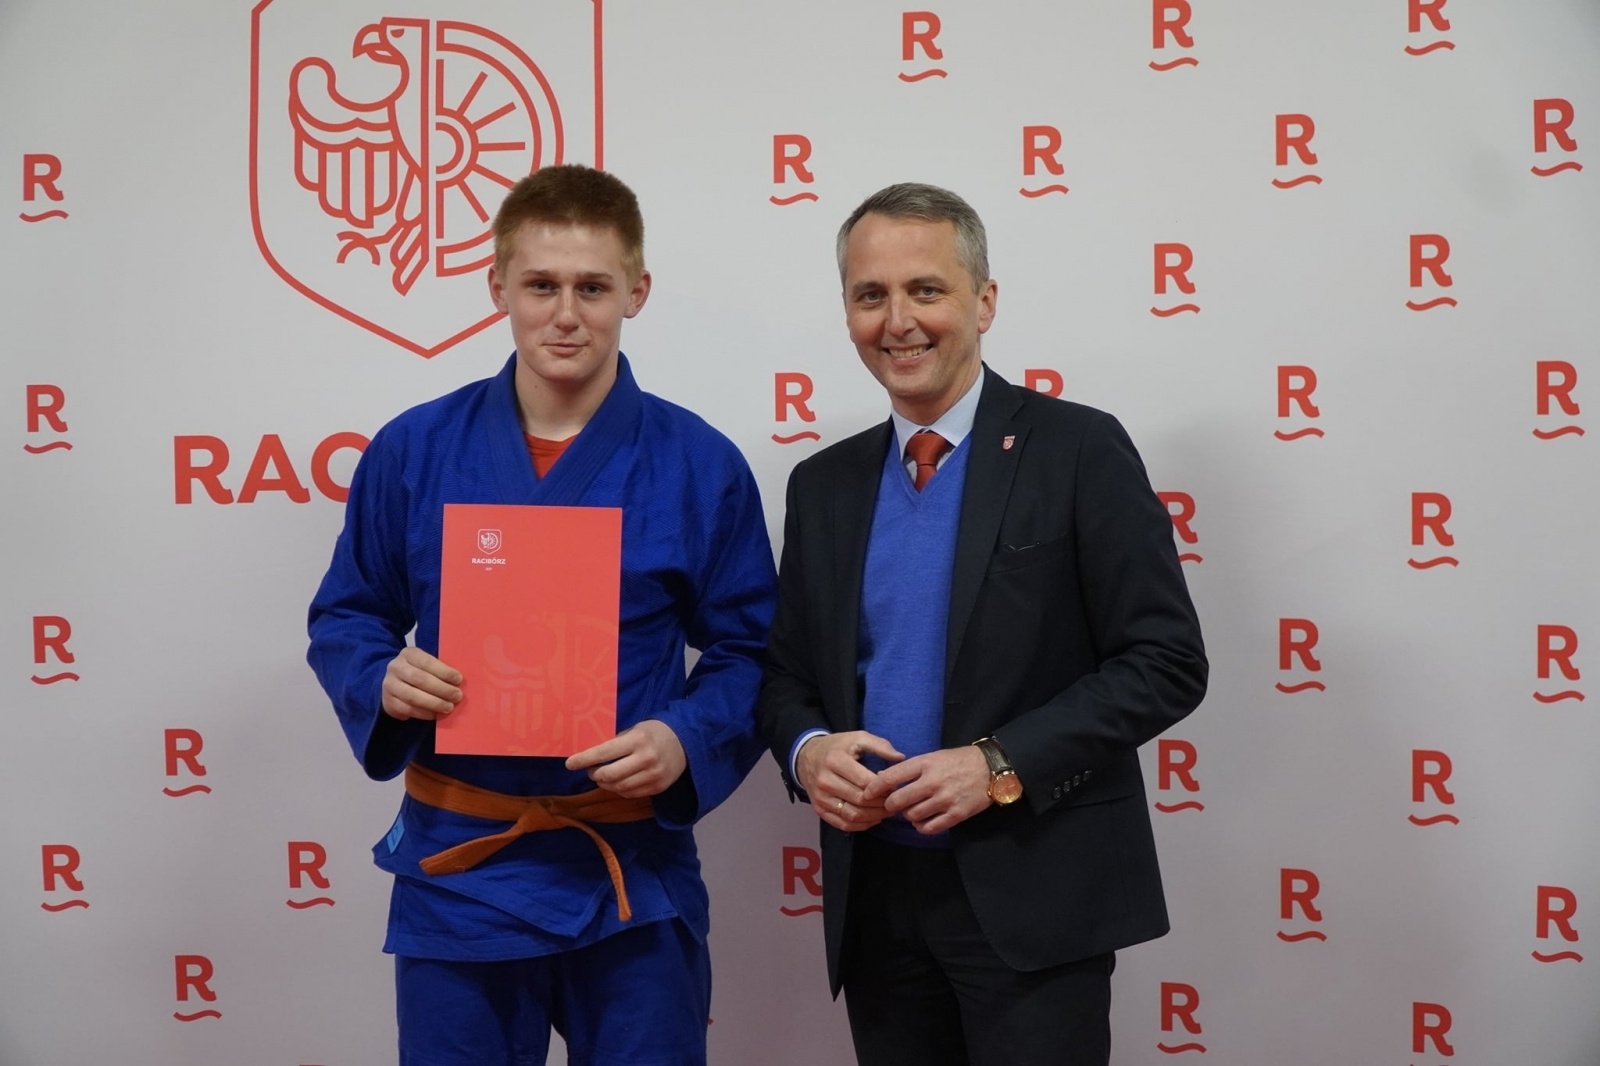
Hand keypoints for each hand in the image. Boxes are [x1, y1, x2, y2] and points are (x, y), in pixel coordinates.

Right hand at [382, 648, 462, 720]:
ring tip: (449, 707)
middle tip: (457, 696)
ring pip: (413, 696)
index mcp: (408, 654)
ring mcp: (389, 685)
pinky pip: (408, 709)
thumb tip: (459, 682)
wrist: (393, 683)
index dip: (444, 672)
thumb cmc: (418, 672)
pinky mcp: (388, 702)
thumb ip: (439, 669)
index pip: (427, 662)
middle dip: (441, 689)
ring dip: (434, 703)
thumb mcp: (426, 664)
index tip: (459, 680)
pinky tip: (436, 714)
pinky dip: (424, 713)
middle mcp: (395, 668)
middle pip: (420, 679)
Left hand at [566, 719, 686, 797]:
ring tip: (603, 776)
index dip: (584, 759)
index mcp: (638, 740)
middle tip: (591, 770)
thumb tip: (590, 754)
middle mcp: (646, 759)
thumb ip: (616, 743)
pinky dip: (619, 790)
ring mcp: (653, 776)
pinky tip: (618, 782)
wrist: (687, 742)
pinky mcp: (658, 787)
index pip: (604, 752)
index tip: (569, 763)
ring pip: (618, 788)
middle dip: (594, 774)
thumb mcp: (636, 730)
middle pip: (609, 775)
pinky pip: (630, 794)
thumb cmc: (655, 732)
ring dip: (605, 784)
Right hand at [796, 731, 903, 831]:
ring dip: (874, 816)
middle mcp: (825, 781)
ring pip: (853, 815)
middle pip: (860, 800)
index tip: (895, 787)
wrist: (806, 757)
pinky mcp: (819, 810)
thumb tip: (900, 758)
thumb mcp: (857, 738)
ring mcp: (821, 797)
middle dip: (882, 804)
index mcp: (835, 761)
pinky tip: (873, 818)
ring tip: (887, 811)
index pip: (865, 781)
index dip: (883, 787)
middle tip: (895, 802)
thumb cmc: (836, 747)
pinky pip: (843, 824)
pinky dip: (861, 825)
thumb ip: (880, 745)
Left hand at [879, 745, 992, 834]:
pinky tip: (923, 820)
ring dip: (908, 815)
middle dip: (890, 805)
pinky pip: (928, 827)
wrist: (990, 769)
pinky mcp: (955, 815)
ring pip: (912, 816)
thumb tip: (884, 780)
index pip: (890, 777)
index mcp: (924, 764)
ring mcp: (944, 800)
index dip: (874, 788)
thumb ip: (911, 768)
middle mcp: (932, 782)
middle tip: (891, 805)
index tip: (867, 794)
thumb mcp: (933, 756)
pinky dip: (921, 826)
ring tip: (912, 809)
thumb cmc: (958, 761)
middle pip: (897, 801)